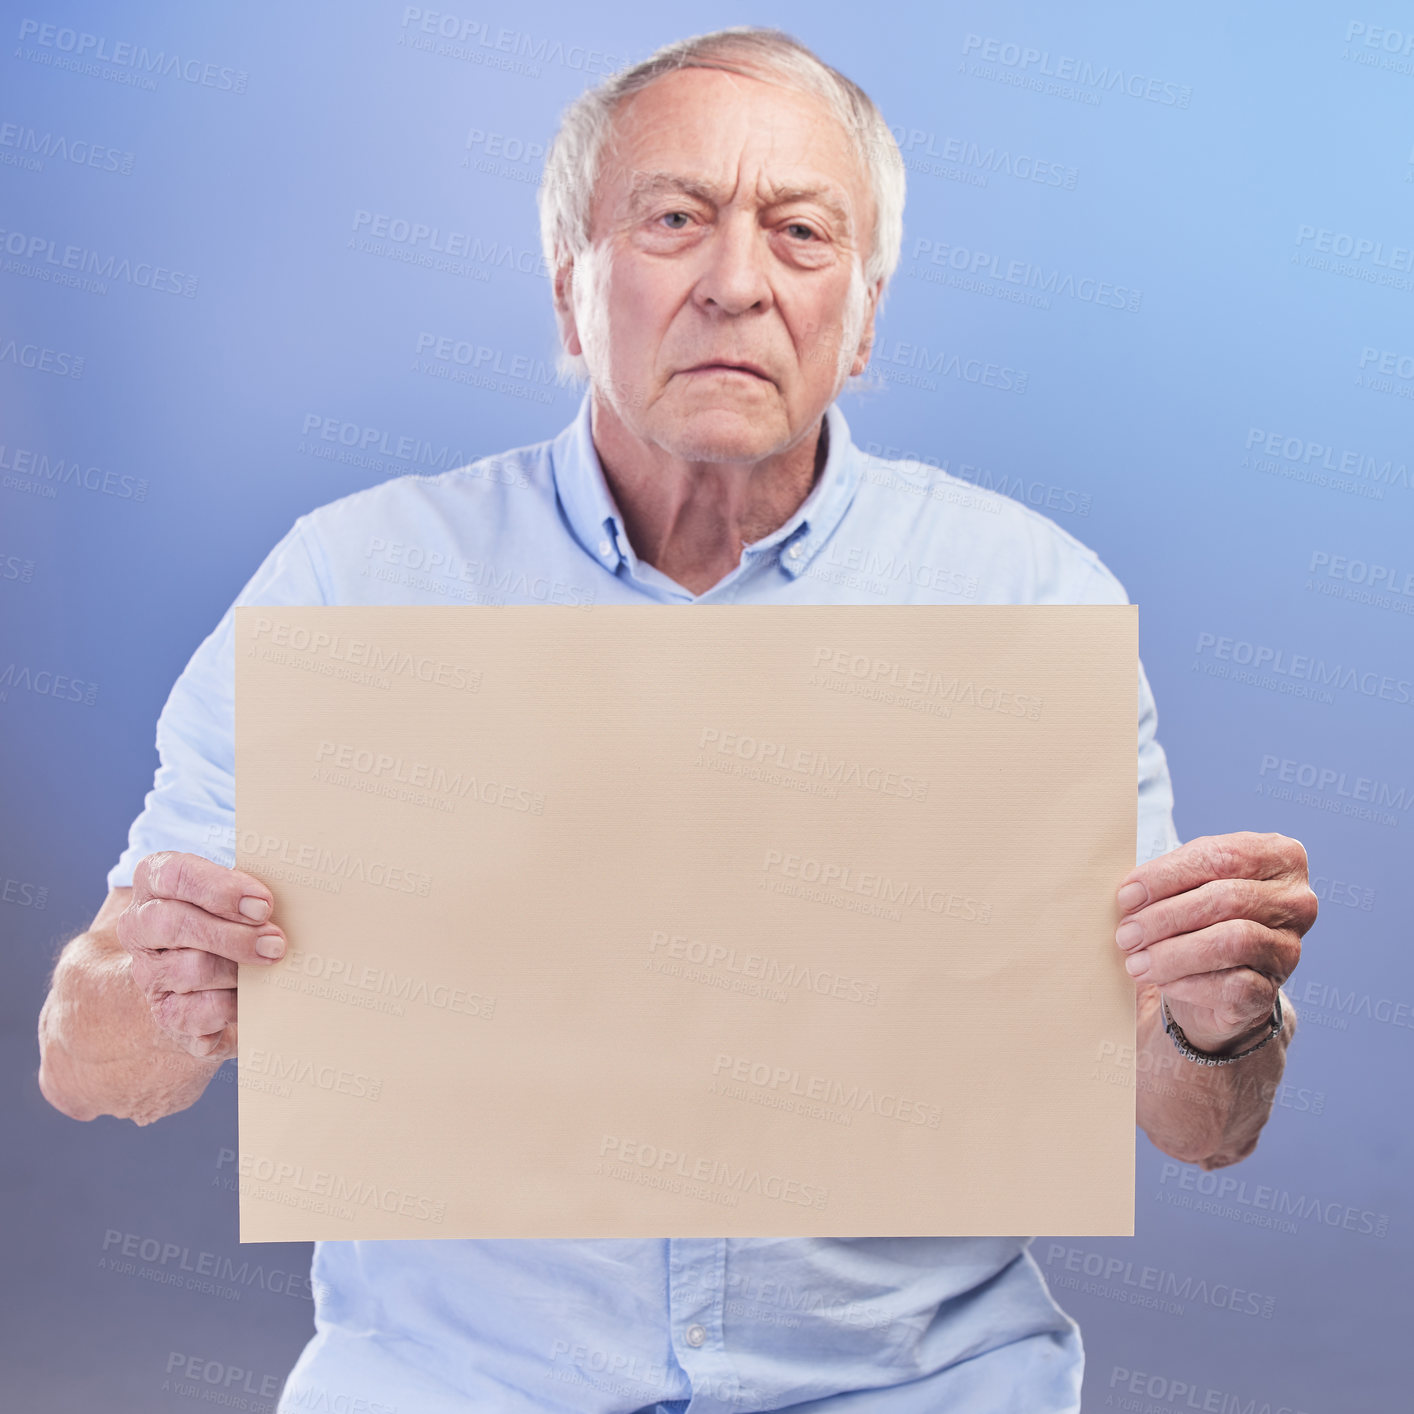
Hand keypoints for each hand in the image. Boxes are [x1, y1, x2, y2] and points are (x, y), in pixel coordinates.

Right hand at [115, 851, 284, 1060]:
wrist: (218, 974)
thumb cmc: (235, 917)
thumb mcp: (238, 894)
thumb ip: (249, 894)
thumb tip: (273, 907)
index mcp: (154, 881)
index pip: (176, 875)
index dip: (222, 889)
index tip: (263, 904)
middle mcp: (139, 925)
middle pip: (175, 924)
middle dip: (234, 935)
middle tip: (275, 943)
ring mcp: (146, 970)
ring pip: (189, 969)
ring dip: (237, 971)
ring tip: (267, 966)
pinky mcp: (162, 1011)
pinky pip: (195, 1013)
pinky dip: (230, 1006)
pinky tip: (247, 998)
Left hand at [1114, 832, 1315, 1052]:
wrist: (1215, 978)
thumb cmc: (1197, 916)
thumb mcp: (1186, 884)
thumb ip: (1167, 879)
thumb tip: (1130, 894)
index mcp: (1279, 857)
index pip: (1222, 858)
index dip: (1168, 875)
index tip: (1127, 895)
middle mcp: (1295, 901)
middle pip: (1225, 900)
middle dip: (1165, 917)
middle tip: (1126, 933)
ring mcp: (1288, 948)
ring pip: (1230, 942)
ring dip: (1172, 953)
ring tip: (1135, 962)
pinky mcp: (1273, 991)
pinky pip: (1231, 986)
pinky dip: (1187, 983)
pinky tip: (1162, 982)